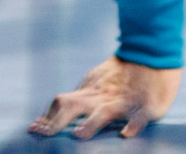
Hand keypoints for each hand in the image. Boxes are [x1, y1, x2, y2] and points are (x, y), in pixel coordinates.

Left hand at [30, 56, 179, 139]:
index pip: (61, 103)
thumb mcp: (96, 81)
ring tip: (78, 135)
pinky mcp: (146, 107)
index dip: (47, 117)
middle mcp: (102, 97)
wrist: (152, 52)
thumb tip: (52, 113)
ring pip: (103, 113)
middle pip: (74, 107)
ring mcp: (123, 102)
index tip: (33, 129)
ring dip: (90, 124)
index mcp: (90, 91)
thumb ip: (78, 98)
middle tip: (43, 134)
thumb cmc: (122, 73)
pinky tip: (126, 134)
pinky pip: (139, 118)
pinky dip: (133, 126)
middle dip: (57, 122)